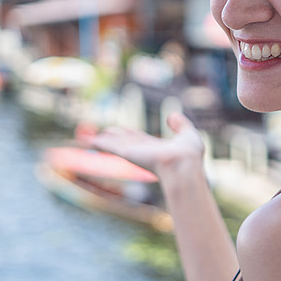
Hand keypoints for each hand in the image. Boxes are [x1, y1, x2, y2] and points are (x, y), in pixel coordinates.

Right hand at [89, 112, 204, 178]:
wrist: (184, 165)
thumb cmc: (189, 154)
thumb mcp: (188, 133)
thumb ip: (180, 124)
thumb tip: (170, 115)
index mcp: (157, 148)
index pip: (140, 140)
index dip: (131, 135)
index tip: (122, 131)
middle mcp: (143, 151)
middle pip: (125, 142)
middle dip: (115, 137)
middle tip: (104, 133)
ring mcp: (134, 153)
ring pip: (115, 144)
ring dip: (103, 141)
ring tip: (90, 138)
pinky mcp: (127, 153)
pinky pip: (109, 146)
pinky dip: (99, 143)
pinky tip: (90, 141)